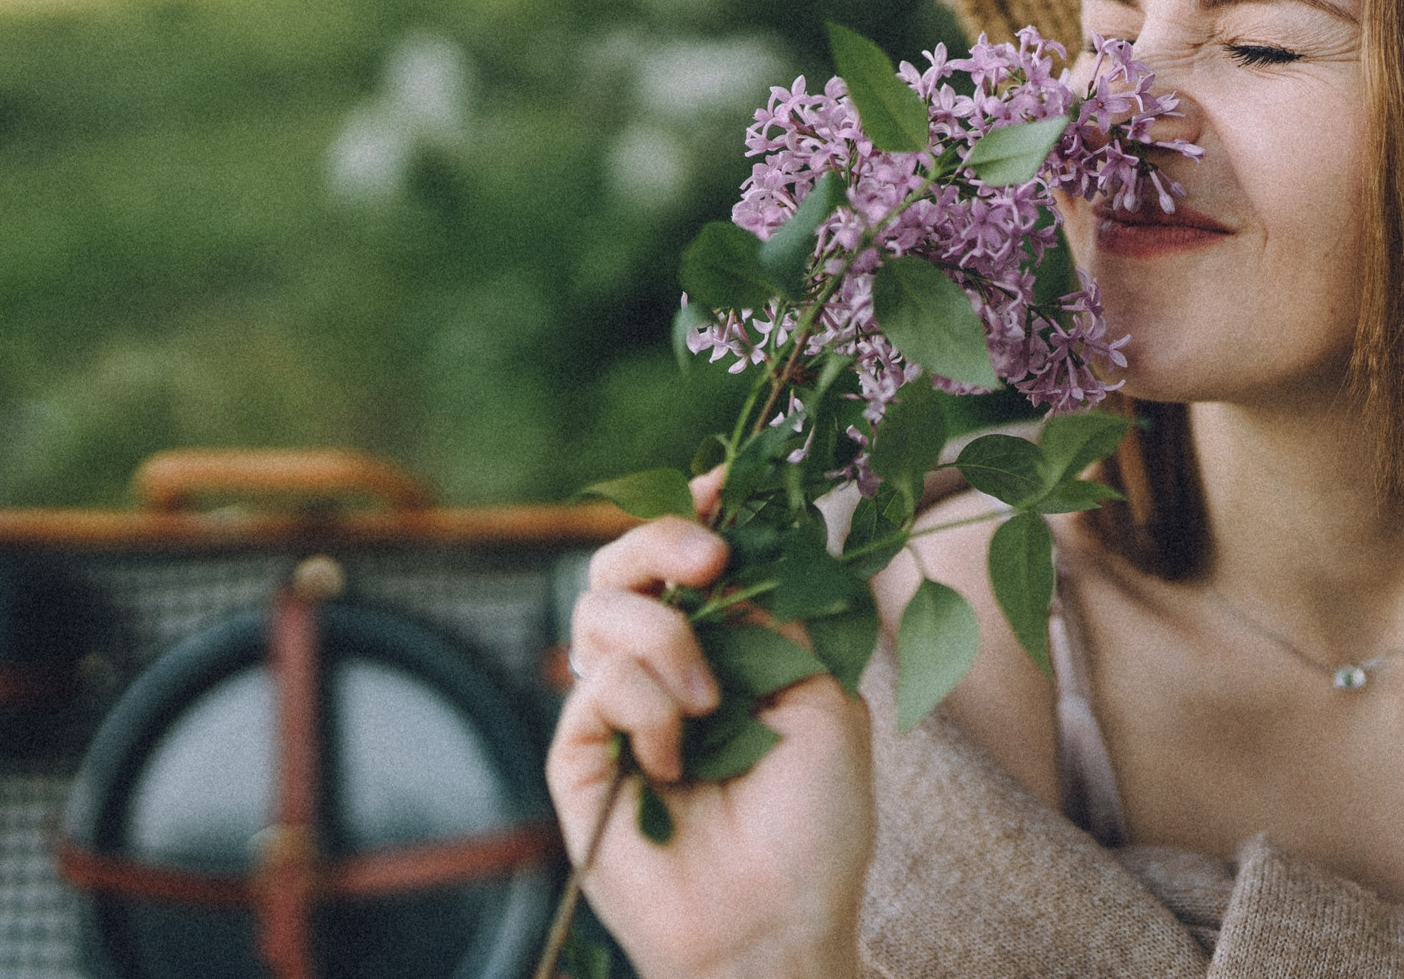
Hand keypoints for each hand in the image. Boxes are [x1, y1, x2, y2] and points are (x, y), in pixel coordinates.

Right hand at [548, 467, 874, 978]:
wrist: (782, 922)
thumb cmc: (817, 822)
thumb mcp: (826, 695)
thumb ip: (785, 613)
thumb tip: (750, 534)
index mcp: (724, 644)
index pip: (687, 555)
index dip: (697, 507)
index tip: (726, 481)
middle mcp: (661, 668)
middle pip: (618, 562)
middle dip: (661, 538)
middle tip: (711, 559)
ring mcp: (614, 711)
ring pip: (597, 610)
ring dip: (665, 639)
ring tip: (711, 703)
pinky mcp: (578, 759)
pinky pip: (592, 689)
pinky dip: (644, 708)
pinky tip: (678, 760)